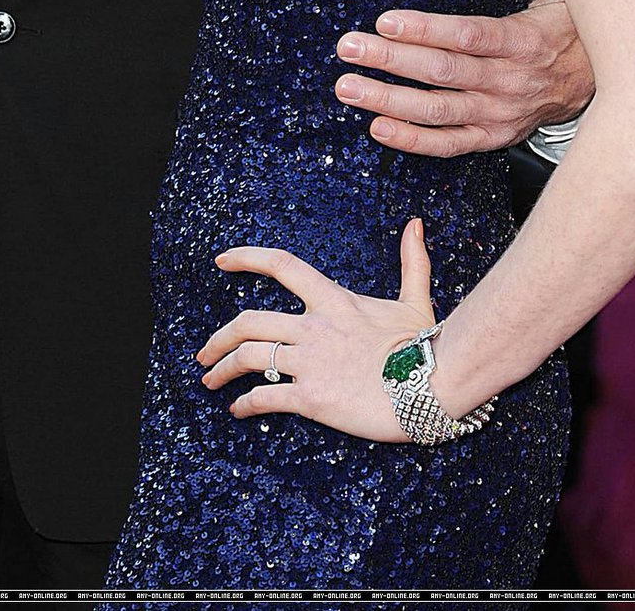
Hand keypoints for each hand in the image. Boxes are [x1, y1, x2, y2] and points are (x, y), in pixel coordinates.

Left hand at [197, 219, 438, 440]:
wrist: (431, 387)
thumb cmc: (424, 346)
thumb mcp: (415, 300)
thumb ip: (411, 261)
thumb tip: (416, 224)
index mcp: (333, 299)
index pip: (281, 266)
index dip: (247, 258)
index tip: (222, 261)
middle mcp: (313, 327)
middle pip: (248, 321)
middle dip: (218, 337)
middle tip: (204, 352)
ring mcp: (309, 362)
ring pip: (247, 357)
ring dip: (222, 369)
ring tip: (211, 380)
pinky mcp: (311, 397)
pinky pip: (265, 397)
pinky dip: (245, 404)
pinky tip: (239, 410)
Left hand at [334, 0, 594, 155]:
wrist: (610, 87)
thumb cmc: (571, 29)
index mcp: (525, 41)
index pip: (469, 36)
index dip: (426, 30)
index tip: (385, 21)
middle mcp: (511, 81)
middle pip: (443, 71)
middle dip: (390, 60)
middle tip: (349, 48)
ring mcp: (501, 114)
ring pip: (438, 109)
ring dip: (389, 99)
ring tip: (349, 87)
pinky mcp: (495, 137)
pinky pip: (449, 143)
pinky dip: (412, 140)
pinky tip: (377, 126)